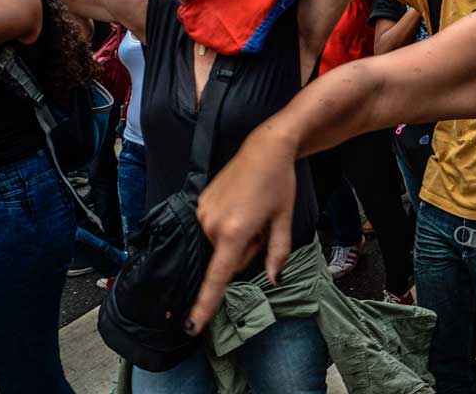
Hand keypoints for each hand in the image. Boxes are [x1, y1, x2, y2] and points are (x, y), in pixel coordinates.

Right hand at [187, 128, 299, 332]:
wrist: (265, 148)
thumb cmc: (279, 184)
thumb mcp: (283, 220)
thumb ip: (277, 253)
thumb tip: (273, 279)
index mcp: (234, 233)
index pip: (217, 278)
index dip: (204, 305)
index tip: (192, 326)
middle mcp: (211, 225)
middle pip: (226, 259)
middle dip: (245, 251)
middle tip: (261, 224)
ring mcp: (201, 214)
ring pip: (219, 245)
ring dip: (236, 238)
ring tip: (250, 211)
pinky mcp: (198, 205)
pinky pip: (211, 230)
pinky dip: (226, 228)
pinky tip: (239, 206)